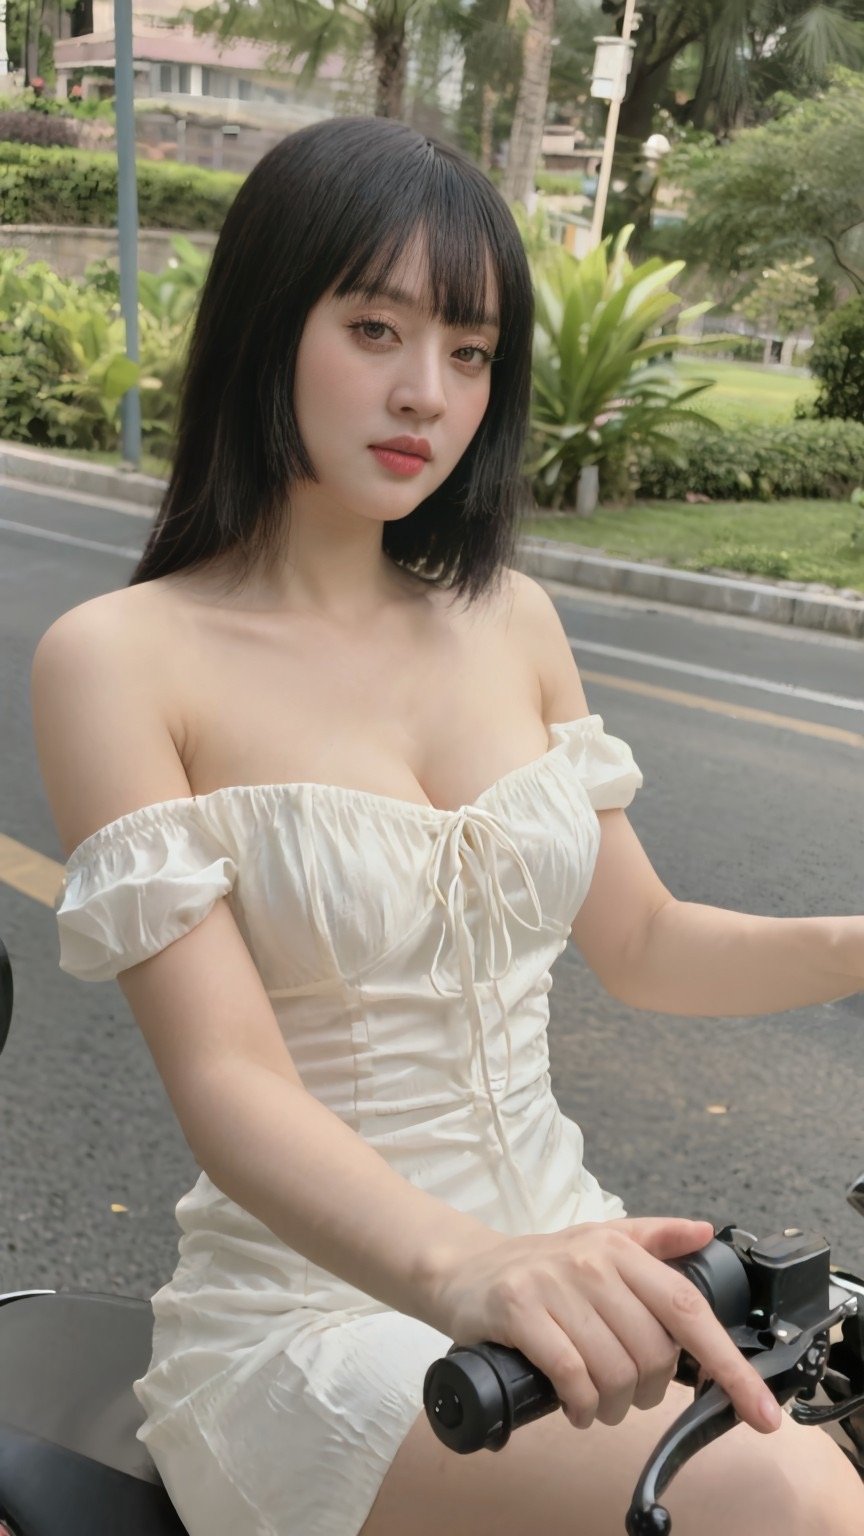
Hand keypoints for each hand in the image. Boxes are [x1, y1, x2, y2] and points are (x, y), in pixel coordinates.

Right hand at [425, 1216, 782, 1434]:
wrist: (463, 1269)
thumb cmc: (540, 1265)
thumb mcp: (599, 1240)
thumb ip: (654, 1236)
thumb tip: (704, 1231)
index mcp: (621, 1249)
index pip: (688, 1309)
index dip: (728, 1363)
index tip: (758, 1408)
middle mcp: (592, 1263)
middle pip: (653, 1353)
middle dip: (648, 1392)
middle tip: (630, 1396)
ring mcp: (554, 1285)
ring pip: (614, 1370)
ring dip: (612, 1405)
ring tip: (598, 1404)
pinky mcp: (519, 1310)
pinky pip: (572, 1375)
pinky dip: (581, 1404)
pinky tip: (576, 1406)